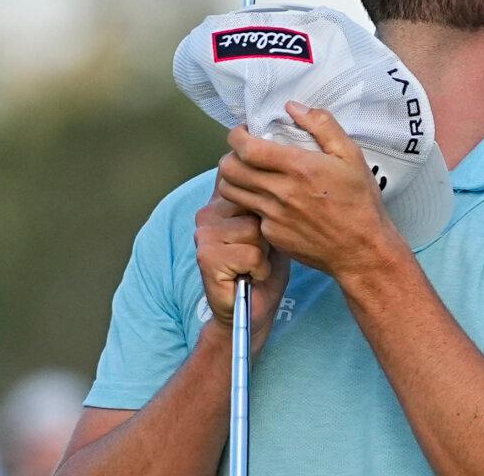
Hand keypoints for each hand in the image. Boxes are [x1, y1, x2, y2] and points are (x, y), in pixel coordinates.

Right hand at [193, 176, 290, 348]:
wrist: (253, 309)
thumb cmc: (267, 266)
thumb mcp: (273, 225)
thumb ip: (268, 200)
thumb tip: (280, 173)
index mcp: (222, 200)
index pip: (245, 180)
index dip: (265, 201)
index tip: (266, 227)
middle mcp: (208, 212)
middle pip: (257, 205)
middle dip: (268, 231)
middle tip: (260, 252)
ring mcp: (204, 234)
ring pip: (255, 230)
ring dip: (264, 253)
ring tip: (256, 264)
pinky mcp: (206, 257)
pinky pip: (251, 254)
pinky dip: (259, 269)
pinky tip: (250, 276)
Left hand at [217, 101, 408, 279]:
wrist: (361, 251)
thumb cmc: (359, 202)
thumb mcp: (351, 155)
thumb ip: (322, 125)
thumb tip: (293, 106)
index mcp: (299, 168)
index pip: (246, 148)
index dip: (236, 136)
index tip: (243, 131)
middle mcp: (280, 192)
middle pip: (230, 170)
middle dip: (230, 155)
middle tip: (243, 152)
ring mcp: (273, 216)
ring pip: (231, 193)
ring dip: (234, 179)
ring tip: (249, 173)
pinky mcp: (272, 235)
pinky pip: (249, 213)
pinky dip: (252, 203)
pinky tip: (269, 199)